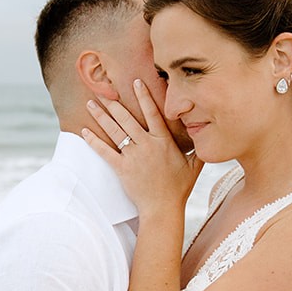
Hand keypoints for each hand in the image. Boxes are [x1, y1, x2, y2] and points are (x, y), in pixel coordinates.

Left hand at [81, 79, 202, 215]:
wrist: (163, 208)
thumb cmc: (179, 189)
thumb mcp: (194, 167)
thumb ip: (198, 150)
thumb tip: (207, 138)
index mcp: (163, 141)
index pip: (153, 113)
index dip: (144, 96)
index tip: (136, 82)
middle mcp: (147, 144)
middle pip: (128, 119)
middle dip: (114, 103)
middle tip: (103, 90)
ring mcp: (133, 156)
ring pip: (115, 131)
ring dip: (101, 116)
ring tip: (91, 103)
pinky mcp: (122, 168)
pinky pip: (105, 151)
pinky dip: (94, 141)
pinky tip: (84, 131)